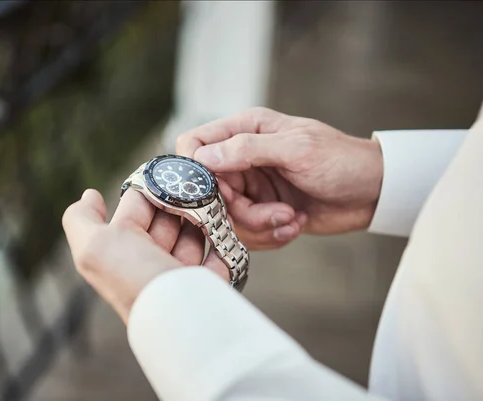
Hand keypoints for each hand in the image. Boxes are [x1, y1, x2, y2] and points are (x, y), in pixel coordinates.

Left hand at [62, 189, 227, 323]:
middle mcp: (148, 260)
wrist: (178, 317)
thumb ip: (80, 219)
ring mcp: (179, 272)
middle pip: (167, 217)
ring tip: (214, 201)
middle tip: (197, 181)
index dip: (149, 186)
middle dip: (180, 200)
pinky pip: (217, 255)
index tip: (168, 168)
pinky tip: (223, 226)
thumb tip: (89, 195)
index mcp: (123, 248)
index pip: (136, 205)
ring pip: (192, 233)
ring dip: (203, 216)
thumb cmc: (134, 279)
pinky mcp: (206, 282)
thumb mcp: (93, 247)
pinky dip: (222, 240)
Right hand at [176, 107, 382, 249]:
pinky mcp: (261, 211)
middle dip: (240, 211)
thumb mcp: (297, 149)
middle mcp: (241, 158)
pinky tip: (294, 224)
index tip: (217, 193)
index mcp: (245, 129)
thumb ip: (248, 149)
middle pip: (209, 192)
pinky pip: (247, 232)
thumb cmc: (342, 160)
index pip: (195, 144)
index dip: (195, 171)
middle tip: (275, 213)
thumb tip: (203, 156)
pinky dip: (270, 234)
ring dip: (260, 225)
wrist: (373, 193)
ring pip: (227, 217)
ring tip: (291, 218)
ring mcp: (250, 187)